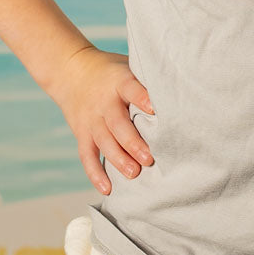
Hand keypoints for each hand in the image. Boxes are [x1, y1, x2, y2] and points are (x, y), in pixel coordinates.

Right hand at [48, 44, 155, 196]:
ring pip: (103, 141)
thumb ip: (147, 80)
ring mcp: (91, 119)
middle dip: (133, 142)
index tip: (154, 109)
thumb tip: (183, 90)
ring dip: (118, 159)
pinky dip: (95, 173)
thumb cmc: (111, 72)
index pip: (130, 89)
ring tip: (134, 173)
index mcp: (119, 82)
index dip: (141, 98)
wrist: (71, 70)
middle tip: (149, 158)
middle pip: (117, 123)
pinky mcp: (82, 133)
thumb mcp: (127, 66)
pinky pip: (87, 155)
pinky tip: (107, 188)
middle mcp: (104, 102)